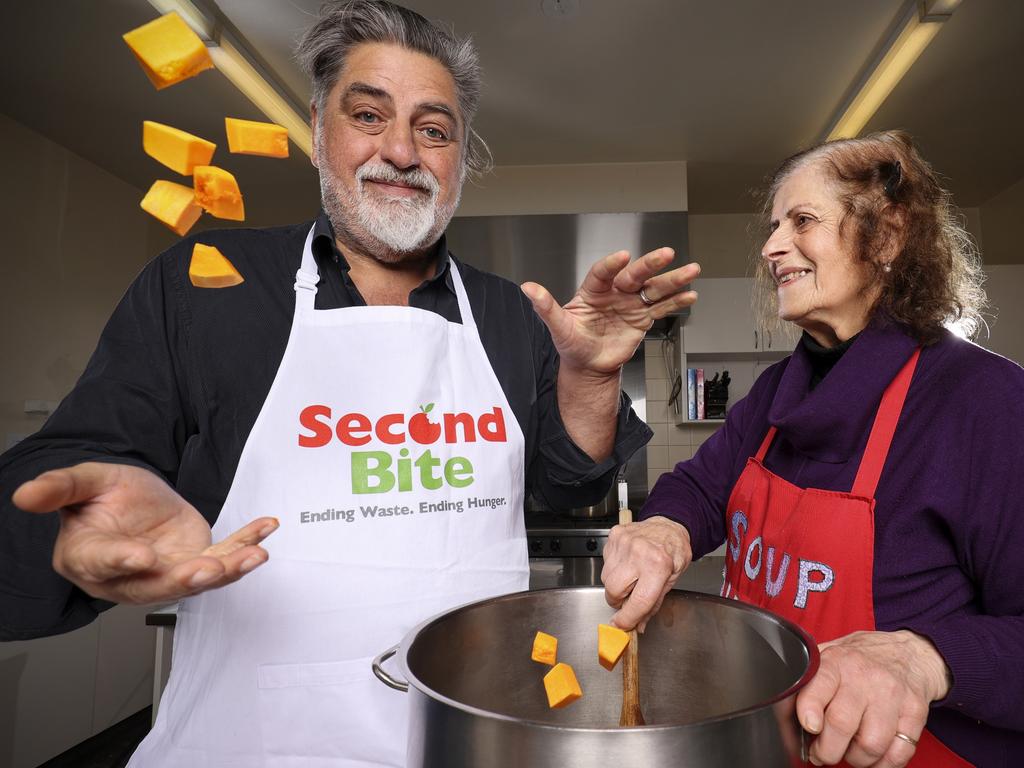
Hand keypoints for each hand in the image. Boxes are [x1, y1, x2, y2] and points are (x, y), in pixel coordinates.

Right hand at [12, 462, 277, 603]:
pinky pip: (226, 557)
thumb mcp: (84, 482)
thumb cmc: (103, 497)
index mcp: (90, 558)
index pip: (105, 563)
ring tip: (252, 555)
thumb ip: (60, 488)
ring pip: (198, 579)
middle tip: (210, 568)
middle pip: (158, 584)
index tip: (140, 556)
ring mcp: (166, 572)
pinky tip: (266, 529)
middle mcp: (129, 575)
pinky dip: (248, 543)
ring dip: (228, 568)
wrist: (132, 498)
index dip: (123, 561)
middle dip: (187, 579)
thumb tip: (24, 494)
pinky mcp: (196, 561)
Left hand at [522, 249, 699, 375]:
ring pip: (654, 288)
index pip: (603, 273)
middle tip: (665, 254)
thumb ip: (546, 307)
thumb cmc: (572, 344)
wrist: (589, 366)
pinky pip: (662, 308)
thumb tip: (528, 288)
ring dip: (673, 279)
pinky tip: (690, 296)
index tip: (622, 257)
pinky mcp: (643, 318)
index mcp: (593, 291)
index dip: (612, 264)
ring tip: (691, 270)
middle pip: (634, 274)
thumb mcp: (558, 327)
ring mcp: (631, 303)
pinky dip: (677, 302)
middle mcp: (615, 292)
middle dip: (650, 264)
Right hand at [601, 516, 691, 631]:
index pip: (638, 601)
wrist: (669, 525)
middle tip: (629, 597)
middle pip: (614, 591)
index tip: (621, 625)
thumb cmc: (673, 551)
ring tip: (631, 575)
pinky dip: (614, 568)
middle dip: (618, 601)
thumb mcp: (672, 580)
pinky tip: (627, 562)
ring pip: (606, 578)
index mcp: (659, 565)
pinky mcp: (614, 536)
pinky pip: (605, 563)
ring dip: (616, 584)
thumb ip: (653, 604)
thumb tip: (637, 624)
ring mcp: (624, 543)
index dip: (627, 618)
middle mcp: (639, 552)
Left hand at [797, 630, 951, 766]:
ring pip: (870, 745)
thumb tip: (781, 710)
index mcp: (837, 661)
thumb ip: (808, 678)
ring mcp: (892, 696)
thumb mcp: (830, 654)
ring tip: (849, 752)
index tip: (809, 726)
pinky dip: (882, 764)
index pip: (820, 684)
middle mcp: (865, 677)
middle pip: (841, 724)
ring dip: (855, 759)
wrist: (908, 652)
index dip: (810, 709)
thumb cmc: (860, 659)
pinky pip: (898, 754)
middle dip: (826, 750)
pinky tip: (874, 756)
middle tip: (822, 753)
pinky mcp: (914, 714)